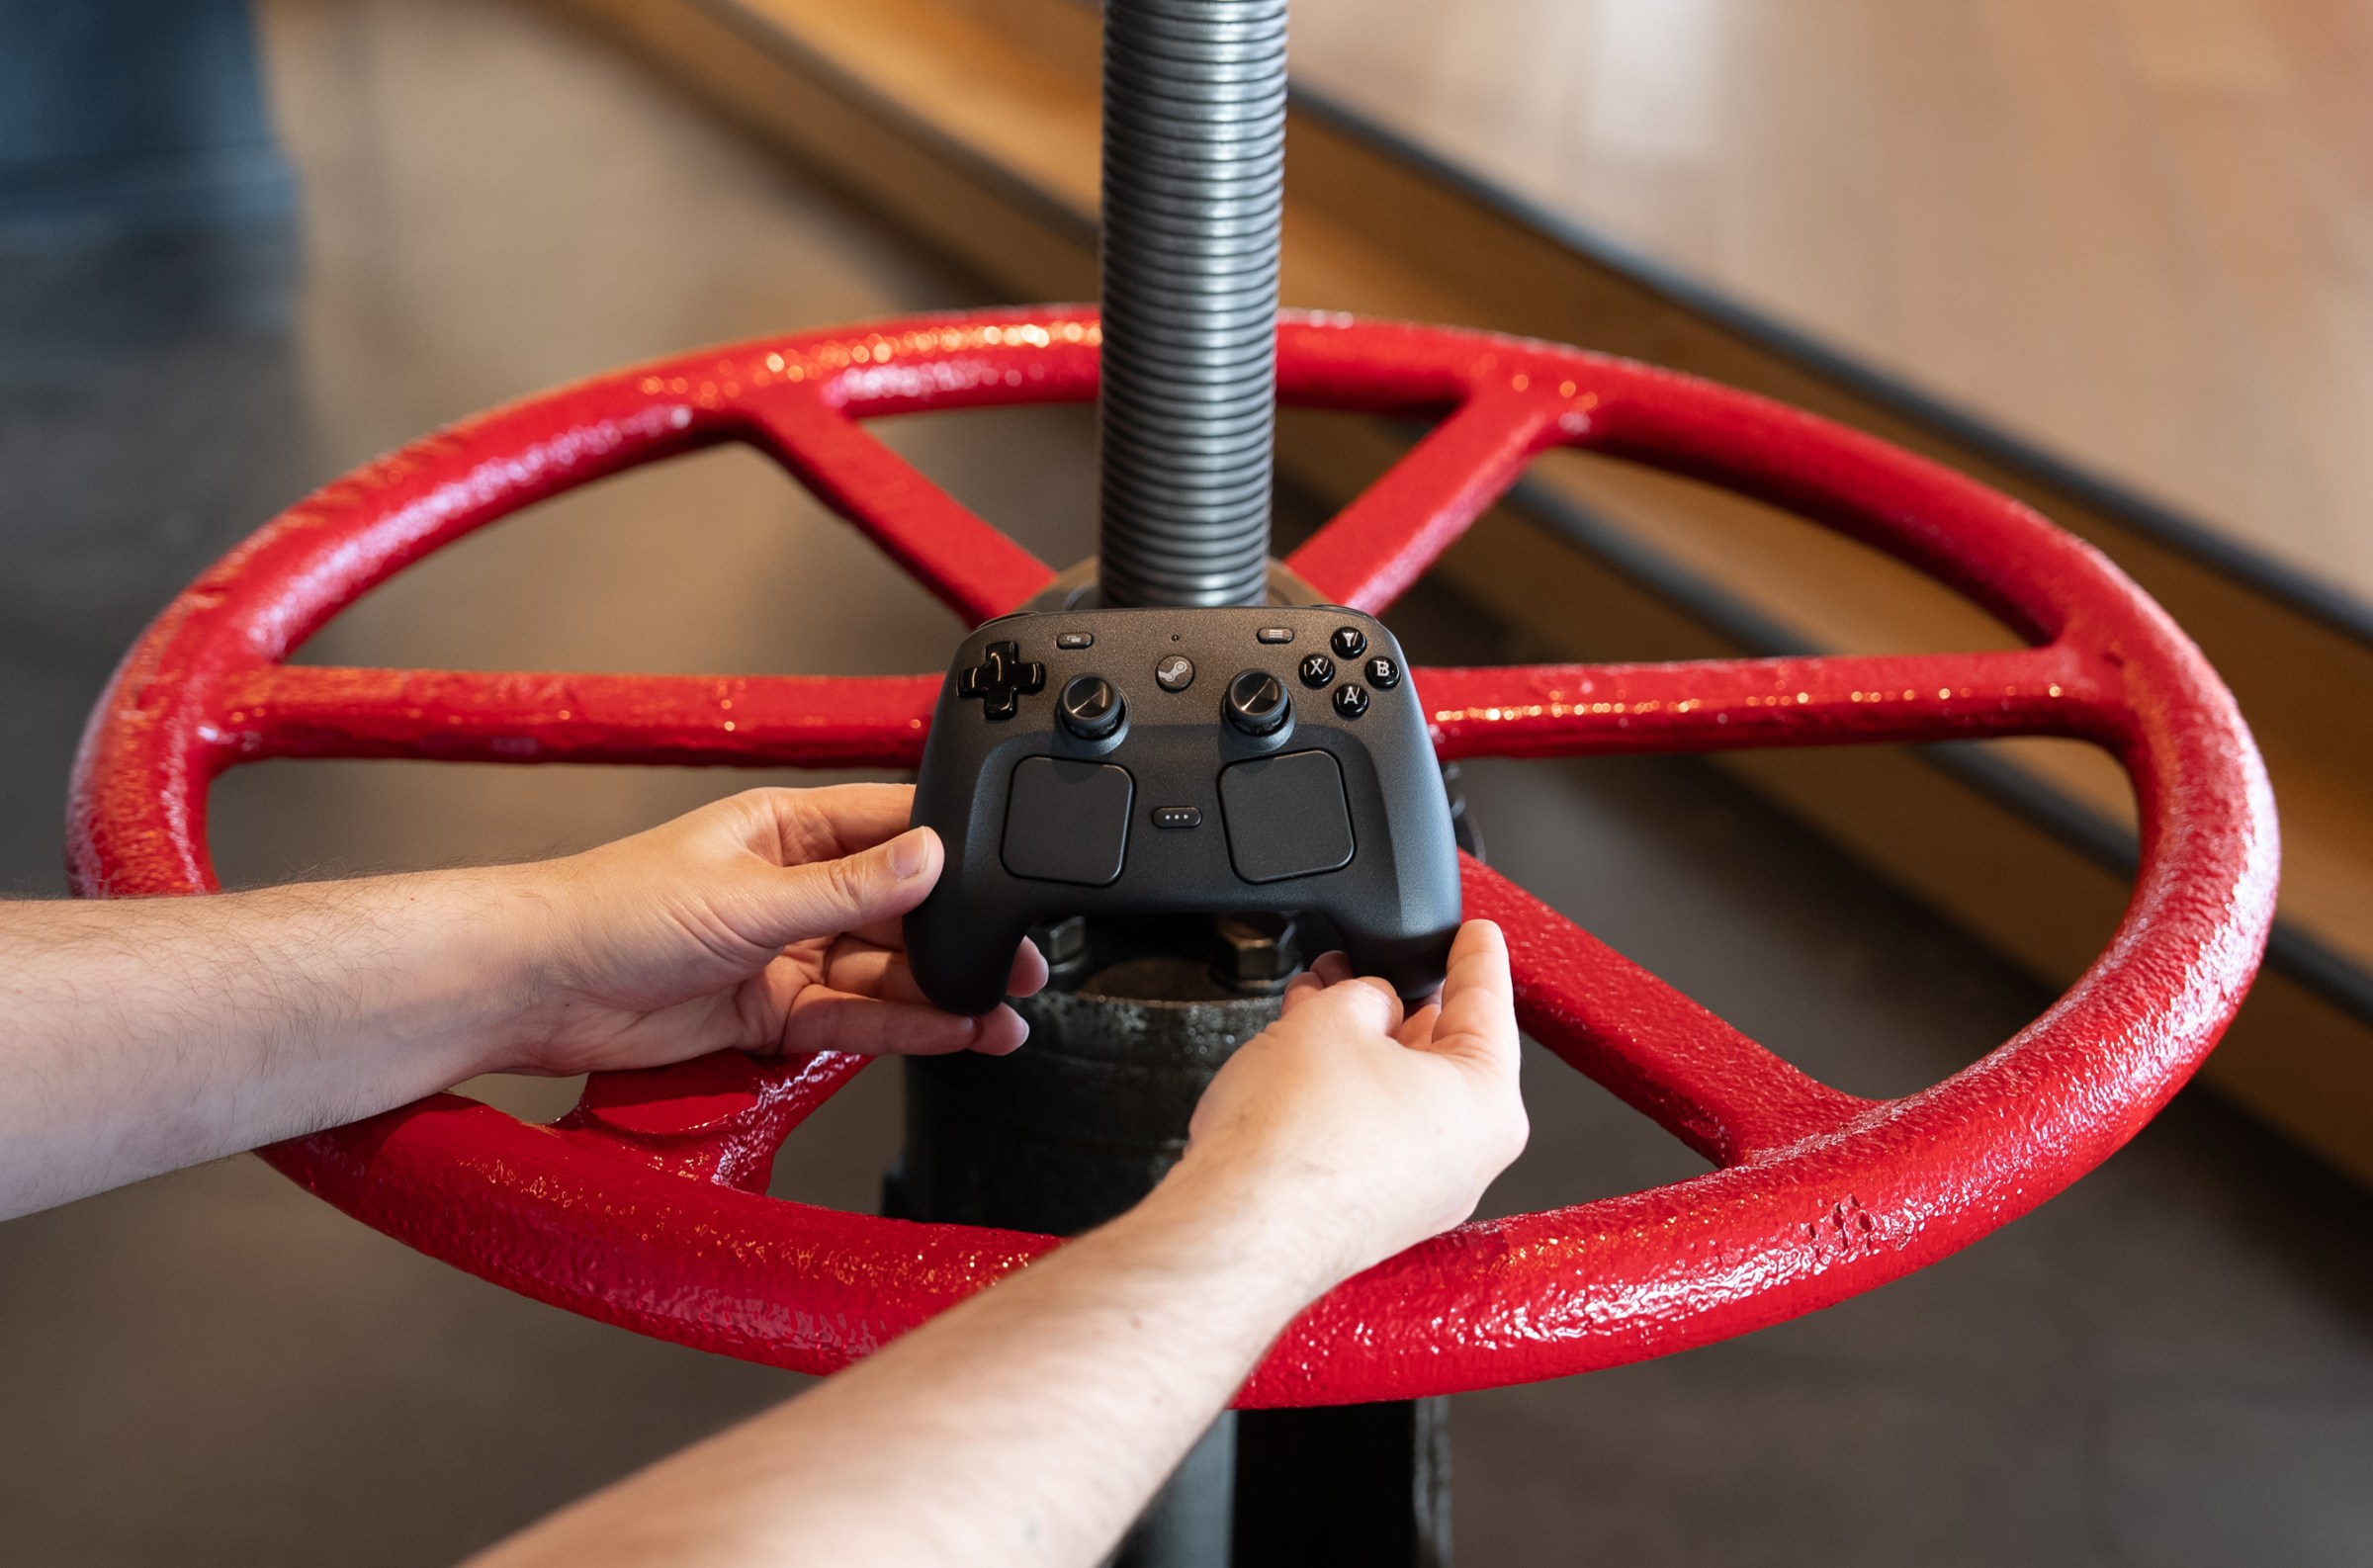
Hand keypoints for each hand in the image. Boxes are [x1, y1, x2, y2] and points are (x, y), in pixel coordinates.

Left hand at [501, 785, 1046, 1075]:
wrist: (537, 989)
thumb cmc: (609, 911)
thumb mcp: (748, 894)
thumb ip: (849, 887)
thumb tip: (930, 856)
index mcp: (786, 829)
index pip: (891, 828)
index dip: (952, 853)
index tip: (1006, 876)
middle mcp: (792, 888)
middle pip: (899, 912)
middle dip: (961, 938)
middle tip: (1021, 959)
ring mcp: (783, 953)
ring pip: (883, 972)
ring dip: (943, 992)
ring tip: (1004, 1011)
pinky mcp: (770, 1014)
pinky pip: (853, 1019)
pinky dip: (902, 1028)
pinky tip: (951, 1032)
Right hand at [1175, 920, 1527, 1282]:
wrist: (1239, 1226)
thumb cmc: (1295, 1139)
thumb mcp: (1338, 1017)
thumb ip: (1368, 996)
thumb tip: (1369, 1008)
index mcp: (1488, 1103)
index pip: (1489, 1004)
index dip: (1474, 955)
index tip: (1476, 934)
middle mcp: (1466, 1157)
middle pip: (1442, 1051)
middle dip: (1394, 999)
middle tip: (1362, 962)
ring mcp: (1420, 1192)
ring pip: (1400, 1091)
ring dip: (1359, 1042)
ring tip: (1314, 1002)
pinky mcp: (1372, 1210)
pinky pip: (1373, 1130)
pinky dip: (1345, 1088)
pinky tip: (1303, 1057)